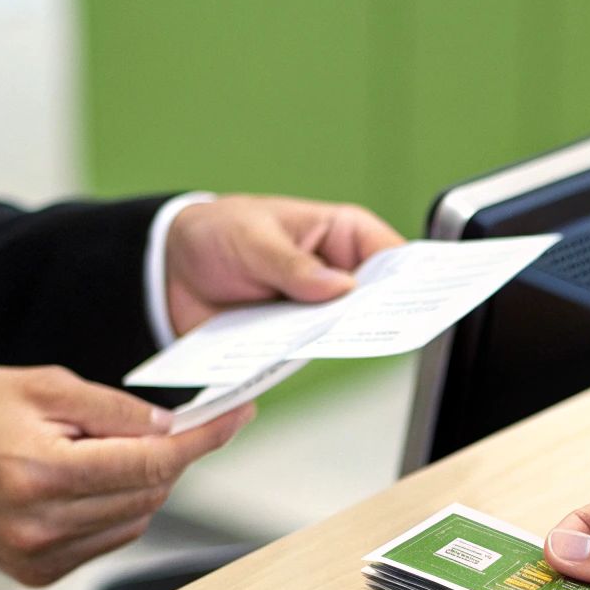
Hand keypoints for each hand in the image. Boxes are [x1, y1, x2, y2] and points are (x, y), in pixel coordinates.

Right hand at [0, 366, 252, 585]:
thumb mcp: (39, 386)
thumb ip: (113, 409)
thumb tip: (173, 427)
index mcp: (38, 473)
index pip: (151, 463)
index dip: (203, 438)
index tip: (238, 415)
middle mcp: (39, 526)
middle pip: (150, 492)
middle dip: (170, 454)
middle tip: (168, 421)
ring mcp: (36, 558)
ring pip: (136, 518)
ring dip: (143, 481)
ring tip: (99, 446)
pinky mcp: (36, 574)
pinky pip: (107, 537)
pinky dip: (117, 507)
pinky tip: (86, 478)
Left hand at [163, 195, 405, 334]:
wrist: (170, 270)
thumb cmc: (219, 233)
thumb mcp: (253, 239)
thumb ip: (292, 265)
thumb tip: (340, 287)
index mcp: (340, 235)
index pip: (391, 254)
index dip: (410, 276)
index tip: (419, 295)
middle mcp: (337, 275)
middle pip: (376, 300)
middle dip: (379, 313)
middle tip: (382, 325)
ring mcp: (316, 311)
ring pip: (343, 331)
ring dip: (339, 338)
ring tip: (335, 340)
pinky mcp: (291, 339)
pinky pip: (305, 353)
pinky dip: (302, 356)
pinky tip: (296, 356)